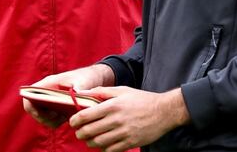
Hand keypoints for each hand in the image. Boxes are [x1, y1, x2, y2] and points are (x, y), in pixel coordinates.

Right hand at [23, 64, 114, 127]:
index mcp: (47, 84)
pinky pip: (51, 118)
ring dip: (52, 121)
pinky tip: (69, 118)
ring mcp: (49, 100)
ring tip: (65, 118)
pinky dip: (58, 121)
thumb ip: (78, 89)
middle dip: (44, 118)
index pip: (29, 97)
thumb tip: (76, 96)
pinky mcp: (56, 107)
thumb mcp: (83, 81)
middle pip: (34, 110)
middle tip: (59, 118)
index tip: (47, 115)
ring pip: (43, 116)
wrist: (93, 78)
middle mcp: (45, 92)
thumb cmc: (86, 77)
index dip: (32, 109)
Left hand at [69, 87, 189, 151]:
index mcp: (112, 105)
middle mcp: (116, 120)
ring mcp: (123, 133)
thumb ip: (102, 91)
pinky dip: (103, 149)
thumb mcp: (122, 90)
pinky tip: (103, 145)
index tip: (72, 122)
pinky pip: (111, 150)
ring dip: (90, 142)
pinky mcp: (130, 143)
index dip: (75, 120)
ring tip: (89, 140)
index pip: (86, 115)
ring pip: (98, 142)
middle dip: (80, 133)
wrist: (164, 112)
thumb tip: (85, 92)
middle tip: (79, 133)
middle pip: (89, 131)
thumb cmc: (142, 99)